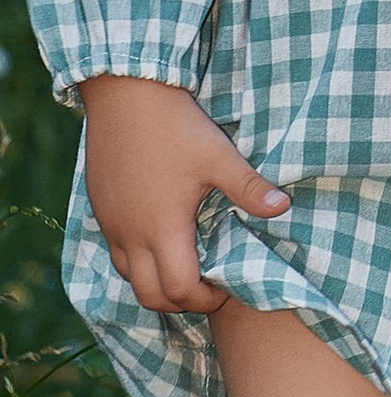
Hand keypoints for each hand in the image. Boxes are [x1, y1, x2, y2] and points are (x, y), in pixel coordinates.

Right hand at [79, 77, 289, 315]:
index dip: (206, 299)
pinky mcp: (101, 209)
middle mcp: (130, 235)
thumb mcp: (218, 157)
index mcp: (162, 228)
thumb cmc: (175, 127)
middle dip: (180, 301)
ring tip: (186, 264)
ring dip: (157, 282)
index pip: (179, 290)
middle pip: (149, 296)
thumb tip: (283, 208)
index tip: (226, 287)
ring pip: (129, 277)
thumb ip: (248, 187)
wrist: (125, 95)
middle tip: (208, 286)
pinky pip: (116, 253)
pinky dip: (138, 262)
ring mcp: (111, 224)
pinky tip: (161, 239)